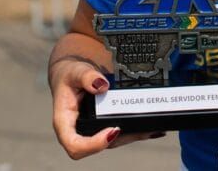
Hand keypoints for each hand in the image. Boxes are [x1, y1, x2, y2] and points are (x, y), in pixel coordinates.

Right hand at [49, 58, 163, 158]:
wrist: (72, 74)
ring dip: (132, 136)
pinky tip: (152, 128)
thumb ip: (86, 76)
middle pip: (99, 145)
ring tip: (152, 128)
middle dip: (122, 138)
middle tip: (142, 128)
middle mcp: (78, 130)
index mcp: (65, 122)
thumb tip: (101, 84)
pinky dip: (135, 131)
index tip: (111, 131)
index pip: (74, 145)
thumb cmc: (69, 76)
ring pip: (112, 141)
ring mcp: (92, 130)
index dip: (93, 145)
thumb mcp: (74, 71)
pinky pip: (119, 133)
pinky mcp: (103, 125)